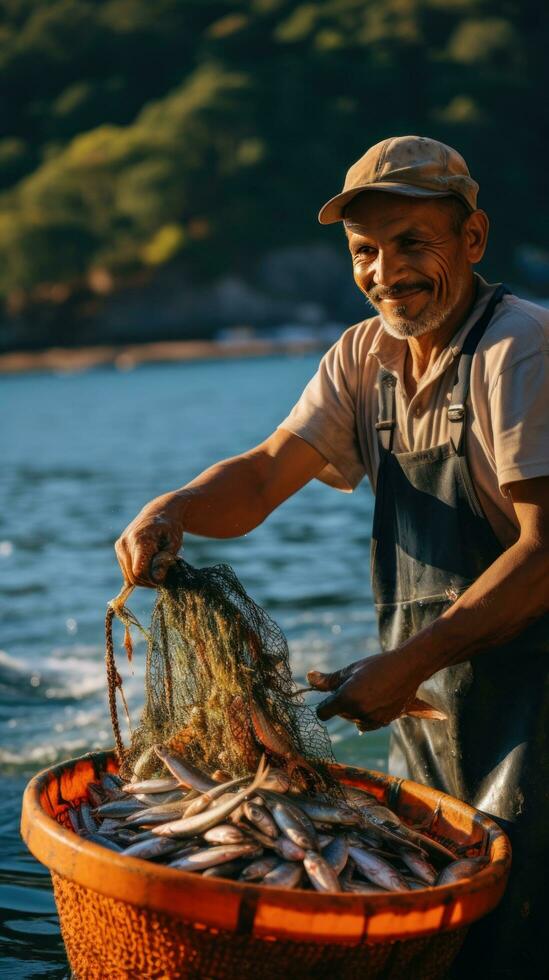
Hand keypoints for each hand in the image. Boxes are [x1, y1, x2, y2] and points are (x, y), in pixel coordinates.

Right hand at [115, 491, 185, 586]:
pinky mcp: (119, 548)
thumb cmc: (170, 528)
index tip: (164, 578)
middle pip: (133, 576)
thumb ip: (165, 562)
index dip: (152, 580)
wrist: (159, 512)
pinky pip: (126, 570)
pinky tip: (149, 566)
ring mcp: (120, 546)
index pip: (139, 571)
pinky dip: (138, 573)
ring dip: (143, 578)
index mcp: (139, 540)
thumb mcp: (174, 543)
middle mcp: (125, 543)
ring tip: (157, 569)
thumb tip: (156, 579)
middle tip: (162, 577)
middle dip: (148, 582)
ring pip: (128, 576)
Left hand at [307, 650, 423, 730]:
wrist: (408, 668)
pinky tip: (376, 699)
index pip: (322, 712)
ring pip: (353, 719)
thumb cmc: (377, 665)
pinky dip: (367, 714)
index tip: (331, 695)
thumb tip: (309, 678)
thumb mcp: (350, 669)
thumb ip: (328, 680)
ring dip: (355, 709)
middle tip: (356, 684)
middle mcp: (358, 712)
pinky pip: (366, 723)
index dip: (324, 704)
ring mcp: (372, 720)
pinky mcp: (383, 723)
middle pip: (339, 714)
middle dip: (342, 702)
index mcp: (347, 698)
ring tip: (369, 690)